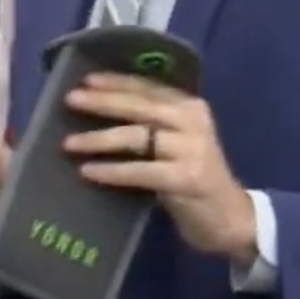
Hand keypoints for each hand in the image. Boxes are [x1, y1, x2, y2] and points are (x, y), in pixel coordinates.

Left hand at [63, 73, 256, 265]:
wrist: (230, 218)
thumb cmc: (193, 178)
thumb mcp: (177, 143)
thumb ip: (151, 125)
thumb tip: (99, 110)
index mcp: (190, 107)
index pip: (148, 87)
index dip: (116, 82)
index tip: (85, 80)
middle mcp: (192, 121)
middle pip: (139, 106)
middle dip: (102, 102)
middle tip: (70, 101)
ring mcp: (191, 149)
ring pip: (137, 137)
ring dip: (99, 139)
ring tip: (69, 143)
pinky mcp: (186, 178)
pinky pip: (140, 171)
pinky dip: (112, 171)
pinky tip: (89, 172)